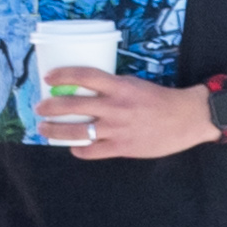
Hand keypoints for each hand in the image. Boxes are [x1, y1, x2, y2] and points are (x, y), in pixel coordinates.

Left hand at [45, 70, 219, 161]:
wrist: (188, 118)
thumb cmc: (160, 99)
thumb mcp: (134, 84)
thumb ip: (111, 86)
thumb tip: (85, 88)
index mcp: (119, 87)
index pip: (84, 76)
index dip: (62, 75)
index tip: (48, 77)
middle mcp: (115, 107)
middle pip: (72, 105)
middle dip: (49, 107)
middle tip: (39, 108)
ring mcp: (118, 129)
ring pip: (77, 131)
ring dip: (55, 131)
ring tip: (44, 129)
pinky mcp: (123, 147)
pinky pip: (93, 151)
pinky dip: (80, 150)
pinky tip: (73, 148)